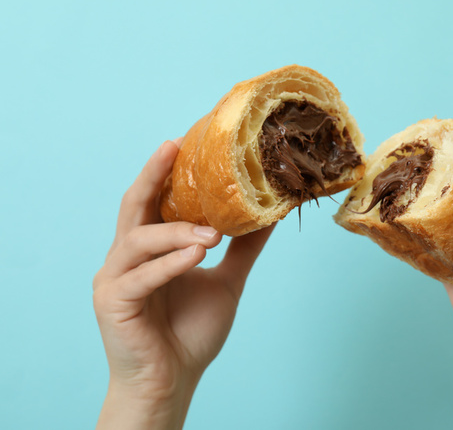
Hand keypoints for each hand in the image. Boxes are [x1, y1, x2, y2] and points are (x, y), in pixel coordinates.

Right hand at [93, 139, 273, 428]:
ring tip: (213, 233)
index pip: (153, 201)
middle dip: (153, 175)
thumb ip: (242, 249)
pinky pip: (142, 276)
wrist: (173, 380)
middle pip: (134, 206)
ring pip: (140, 239)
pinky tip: (197, 253)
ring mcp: (114, 279)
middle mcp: (126, 257)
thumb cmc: (190, 332)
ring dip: (177, 231)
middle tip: (173, 148)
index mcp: (149, 249)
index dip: (164, 172)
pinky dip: (170, 263)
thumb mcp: (226, 281)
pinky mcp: (113, 302)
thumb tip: (269, 217)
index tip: (184, 143)